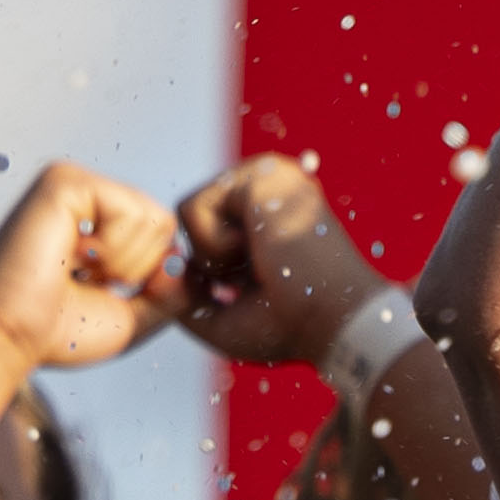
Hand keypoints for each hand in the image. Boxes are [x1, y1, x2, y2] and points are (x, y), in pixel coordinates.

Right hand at [0, 163, 184, 371]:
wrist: (8, 337)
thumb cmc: (59, 334)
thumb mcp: (134, 316)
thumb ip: (173, 292)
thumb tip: (198, 270)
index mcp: (97, 221)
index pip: (163, 236)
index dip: (148, 276)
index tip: (97, 291)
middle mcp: (85, 195)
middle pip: (164, 225)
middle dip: (137, 270)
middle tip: (85, 280)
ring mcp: (74, 183)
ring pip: (155, 219)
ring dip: (123, 263)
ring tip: (76, 269)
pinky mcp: (65, 181)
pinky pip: (132, 212)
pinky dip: (111, 250)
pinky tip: (71, 257)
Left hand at [171, 155, 383, 368]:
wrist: (336, 323)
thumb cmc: (292, 327)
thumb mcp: (222, 317)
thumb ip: (184, 291)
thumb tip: (163, 262)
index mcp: (270, 210)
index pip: (205, 228)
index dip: (213, 272)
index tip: (258, 290)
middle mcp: (269, 184)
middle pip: (192, 219)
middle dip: (210, 264)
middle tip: (259, 278)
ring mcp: (265, 172)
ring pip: (188, 213)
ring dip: (213, 258)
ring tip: (259, 263)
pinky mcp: (257, 173)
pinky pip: (192, 209)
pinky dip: (215, 248)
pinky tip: (258, 251)